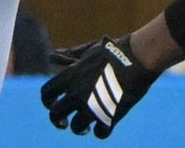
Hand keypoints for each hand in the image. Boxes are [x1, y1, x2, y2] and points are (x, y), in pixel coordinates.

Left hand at [40, 35, 160, 138]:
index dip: (47, 101)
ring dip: (80, 128)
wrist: (137, 57)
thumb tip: (52, 56)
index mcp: (71, 76)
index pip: (46, 93)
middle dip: (58, 121)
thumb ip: (70, 56)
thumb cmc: (114, 50)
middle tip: (64, 123)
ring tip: (86, 127)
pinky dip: (100, 132)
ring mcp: (93, 106)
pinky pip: (100, 133)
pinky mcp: (110, 115)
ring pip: (76, 127)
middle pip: (55, 114)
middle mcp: (77, 93)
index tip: (54, 103)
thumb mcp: (89, 50)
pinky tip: (103, 126)